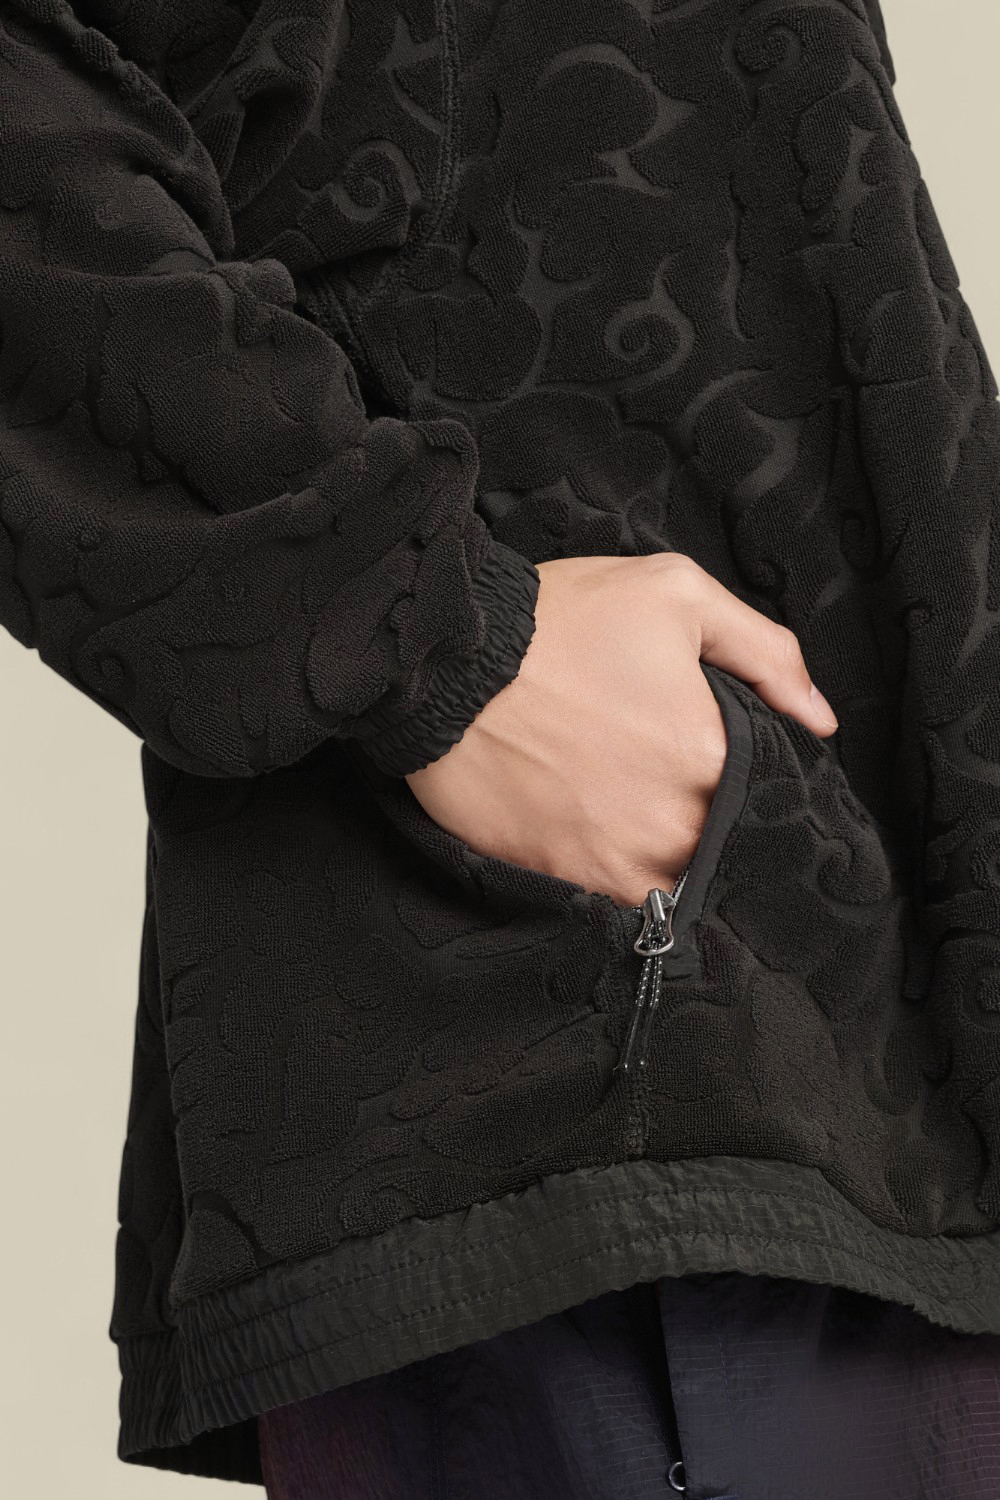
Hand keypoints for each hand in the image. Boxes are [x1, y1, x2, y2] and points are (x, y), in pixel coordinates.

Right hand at [404, 553, 836, 907]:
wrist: (443, 660)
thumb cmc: (559, 619)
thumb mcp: (675, 594)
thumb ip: (764, 652)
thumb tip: (818, 720)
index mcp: (714, 751)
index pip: (772, 790)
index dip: (757, 780)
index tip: (720, 763)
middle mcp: (677, 819)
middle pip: (724, 839)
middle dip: (712, 817)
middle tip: (671, 783)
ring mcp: (621, 857)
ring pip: (676, 875)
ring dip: (668, 853)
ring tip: (635, 811)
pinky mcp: (567, 877)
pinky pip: (619, 901)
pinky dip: (620, 877)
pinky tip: (602, 835)